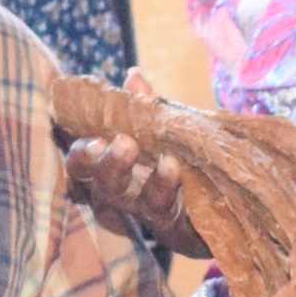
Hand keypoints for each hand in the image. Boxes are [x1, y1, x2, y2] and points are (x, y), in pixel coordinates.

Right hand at [61, 69, 209, 257]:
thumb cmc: (173, 161)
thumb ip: (144, 107)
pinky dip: (167, 185)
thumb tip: (133, 76)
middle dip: (106, 162)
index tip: (93, 137)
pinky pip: (163, 206)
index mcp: (110, 166)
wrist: (213, 208)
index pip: (82, 161)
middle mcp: (119, 190)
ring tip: (154, 155)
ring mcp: (143, 208)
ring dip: (142, 176)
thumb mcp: (160, 131)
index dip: (82, 151)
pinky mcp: (170, 220)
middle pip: (100, 181)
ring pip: (129, 197)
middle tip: (122, 141)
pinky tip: (174, 167)